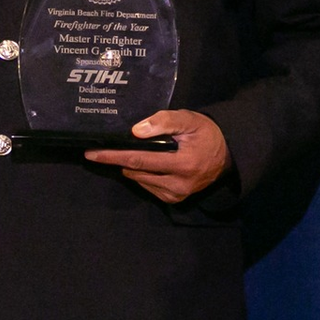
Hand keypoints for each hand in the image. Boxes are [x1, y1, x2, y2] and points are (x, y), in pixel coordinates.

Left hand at [82, 110, 231, 203]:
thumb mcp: (189, 120)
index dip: (113, 156)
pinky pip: (149, 187)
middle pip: (136, 172)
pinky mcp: (175, 200)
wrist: (227, 154)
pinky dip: (142, 175)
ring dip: (130, 167)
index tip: (92, 154)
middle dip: (117, 161)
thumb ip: (164, 122)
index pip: (139, 160)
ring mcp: (177, 195)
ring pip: (141, 181)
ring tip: (125, 153)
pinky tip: (143, 165)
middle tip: (100, 150)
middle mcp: (178, 185)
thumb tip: (135, 132)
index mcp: (183, 164)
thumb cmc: (206, 133)